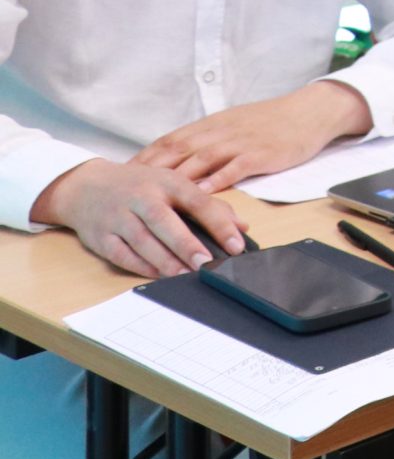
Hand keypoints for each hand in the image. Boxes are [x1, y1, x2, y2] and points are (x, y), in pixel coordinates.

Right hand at [29, 160, 250, 277]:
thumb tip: (242, 228)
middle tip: (207, 265)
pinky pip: (121, 254)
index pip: (197, 202)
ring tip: (186, 276)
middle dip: (187, 245)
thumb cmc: (141, 186)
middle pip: (164, 222)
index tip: (236, 245)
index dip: (219, 224)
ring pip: (142, 241)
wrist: (86, 185)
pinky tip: (158, 275)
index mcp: (168, 182)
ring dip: (165, 261)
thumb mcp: (175, 185)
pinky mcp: (100, 236)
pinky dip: (140, 266)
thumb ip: (209, 206)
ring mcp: (118, 216)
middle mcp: (142, 197)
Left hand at [132, 81, 370, 193]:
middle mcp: (219, 132)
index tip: (121, 176)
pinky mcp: (260, 154)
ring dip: (176, 181)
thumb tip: (180, 160)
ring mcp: (239, 143)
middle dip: (149, 172)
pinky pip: (234, 168)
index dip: (144, 159)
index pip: (168, 142)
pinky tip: (202, 194)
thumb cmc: (271, 121)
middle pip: (176, 152)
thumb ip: (207, 140)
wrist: (309, 111)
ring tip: (155, 200)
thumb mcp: (233, 124)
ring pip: (200, 161)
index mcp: (210, 125)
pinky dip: (216, 180)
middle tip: (127, 191)